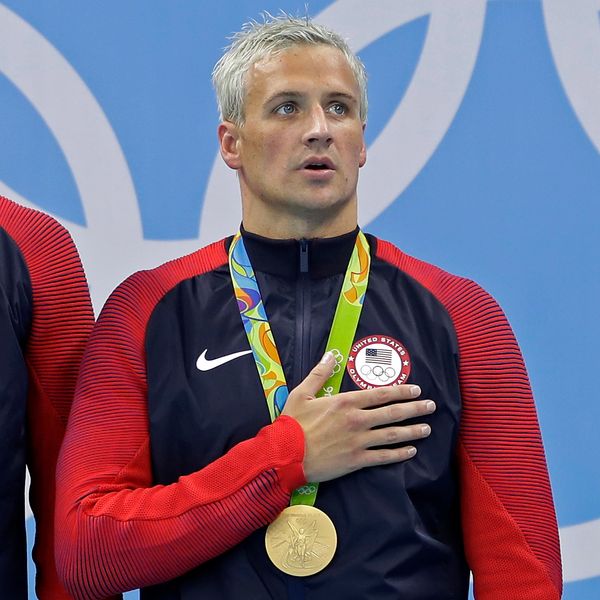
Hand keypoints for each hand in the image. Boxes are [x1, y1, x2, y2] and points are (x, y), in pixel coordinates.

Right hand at [281, 351, 435, 482]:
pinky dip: (399, 454)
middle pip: (392, 413)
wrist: (285, 454)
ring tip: (427, 428)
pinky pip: (383, 457)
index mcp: (345, 402)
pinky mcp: (356, 461)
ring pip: (392, 434)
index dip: (401, 391)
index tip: (416, 389)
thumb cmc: (292, 423)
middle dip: (415, 408)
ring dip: (412, 431)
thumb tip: (331, 355)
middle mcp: (357, 420)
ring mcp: (358, 441)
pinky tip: (411, 451)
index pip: (380, 394)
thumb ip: (319, 373)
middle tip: (431, 406)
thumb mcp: (302, 393)